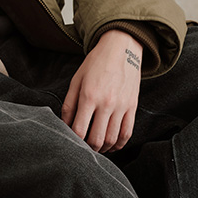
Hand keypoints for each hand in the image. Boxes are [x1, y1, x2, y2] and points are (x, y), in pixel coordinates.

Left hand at [60, 30, 141, 151]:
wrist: (122, 48)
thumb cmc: (96, 64)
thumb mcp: (76, 80)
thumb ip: (69, 105)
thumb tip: (65, 125)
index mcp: (89, 96)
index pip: (79, 130)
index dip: (73, 141)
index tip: (70, 142)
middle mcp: (106, 103)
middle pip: (97, 140)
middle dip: (88, 149)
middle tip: (82, 148)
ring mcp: (121, 106)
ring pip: (112, 140)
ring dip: (103, 149)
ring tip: (96, 148)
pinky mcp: (132, 106)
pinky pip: (127, 133)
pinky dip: (119, 144)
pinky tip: (112, 145)